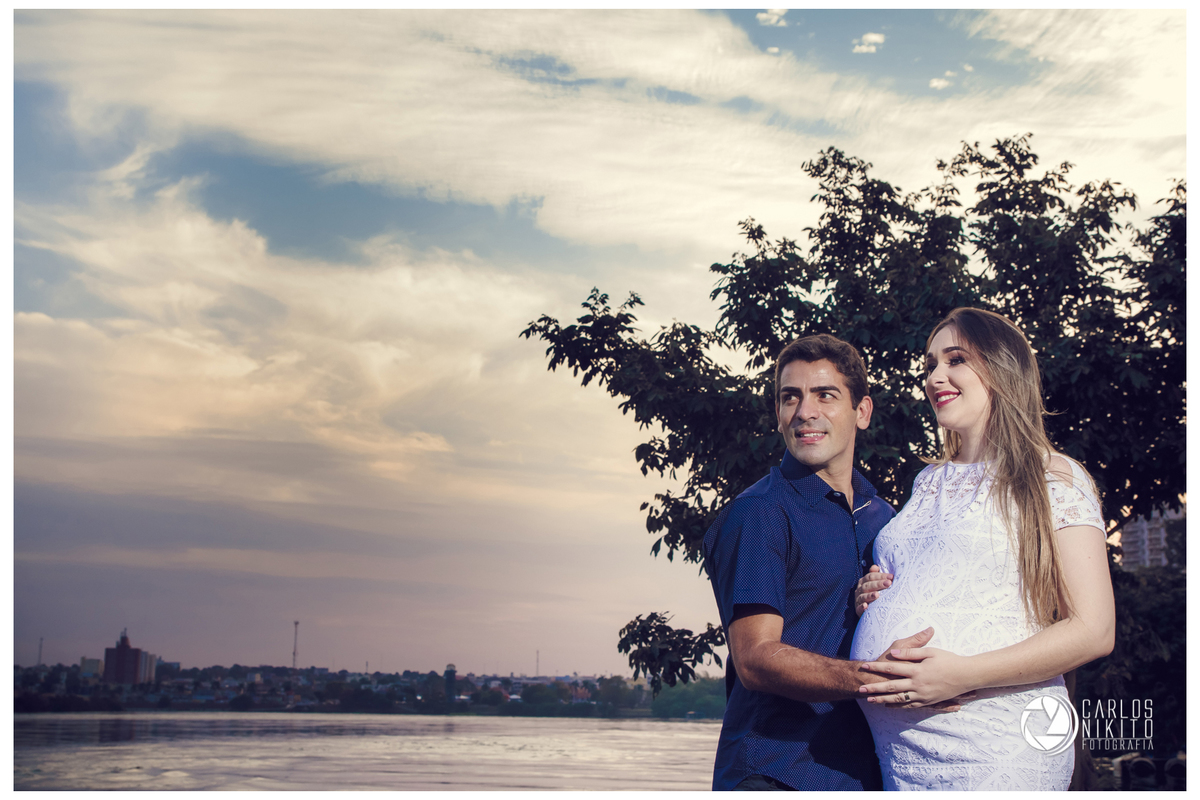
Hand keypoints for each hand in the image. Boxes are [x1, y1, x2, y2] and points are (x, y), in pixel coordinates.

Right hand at [855, 565, 892, 616]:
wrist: (870, 610)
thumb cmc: (875, 594)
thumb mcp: (875, 584)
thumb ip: (876, 575)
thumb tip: (875, 566)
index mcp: (863, 582)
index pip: (870, 576)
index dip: (881, 576)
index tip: (891, 577)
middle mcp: (860, 589)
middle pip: (868, 585)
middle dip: (878, 584)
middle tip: (889, 584)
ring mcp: (858, 599)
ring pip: (863, 596)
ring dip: (870, 595)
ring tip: (877, 595)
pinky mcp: (858, 610)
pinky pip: (859, 608)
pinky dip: (862, 607)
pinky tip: (866, 606)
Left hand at [857, 637, 975, 708]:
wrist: (967, 675)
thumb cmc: (949, 660)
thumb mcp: (930, 652)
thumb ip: (911, 653)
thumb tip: (895, 653)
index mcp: (917, 670)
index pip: (892, 668)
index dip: (877, 667)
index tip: (864, 666)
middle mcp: (918, 684)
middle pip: (892, 687)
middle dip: (875, 688)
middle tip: (861, 690)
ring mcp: (923, 695)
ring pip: (899, 699)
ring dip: (883, 700)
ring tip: (870, 700)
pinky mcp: (928, 702)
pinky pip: (910, 706)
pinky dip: (898, 707)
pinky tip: (889, 706)